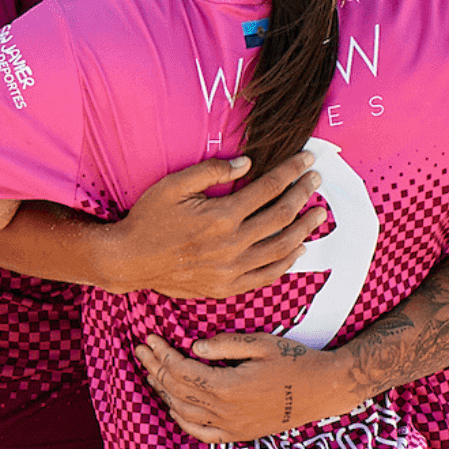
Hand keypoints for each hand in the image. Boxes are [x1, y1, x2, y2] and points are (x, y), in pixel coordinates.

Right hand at [97, 152, 323, 296]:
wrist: (130, 260)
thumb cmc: (148, 219)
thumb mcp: (172, 186)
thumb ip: (210, 172)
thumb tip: (247, 163)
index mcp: (221, 215)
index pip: (268, 188)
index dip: (291, 171)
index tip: (307, 161)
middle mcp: (232, 243)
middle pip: (281, 216)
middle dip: (303, 194)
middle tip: (316, 181)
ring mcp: (233, 268)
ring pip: (282, 247)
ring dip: (304, 229)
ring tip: (318, 214)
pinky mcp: (228, 286)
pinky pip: (268, 274)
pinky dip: (287, 261)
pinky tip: (297, 249)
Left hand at [135, 332, 356, 442]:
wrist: (325, 389)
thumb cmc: (294, 360)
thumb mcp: (260, 343)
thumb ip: (225, 344)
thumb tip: (193, 346)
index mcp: (229, 386)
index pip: (181, 370)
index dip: (162, 353)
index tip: (149, 337)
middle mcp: (227, 411)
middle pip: (178, 390)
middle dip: (155, 367)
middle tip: (141, 349)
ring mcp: (234, 426)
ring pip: (185, 412)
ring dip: (164, 391)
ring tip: (151, 372)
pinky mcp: (241, 434)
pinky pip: (204, 434)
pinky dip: (183, 421)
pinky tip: (173, 406)